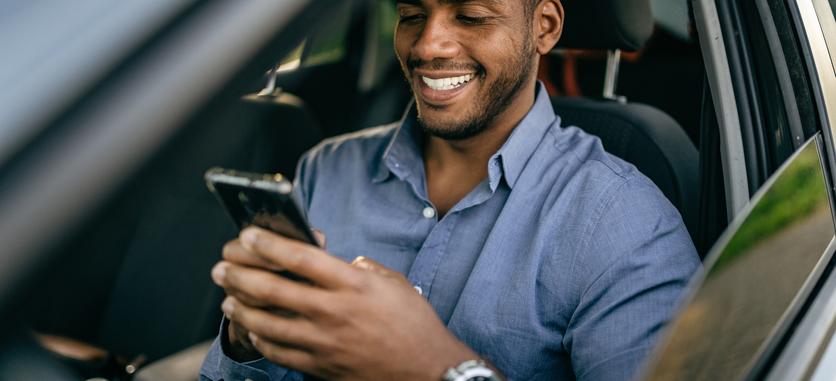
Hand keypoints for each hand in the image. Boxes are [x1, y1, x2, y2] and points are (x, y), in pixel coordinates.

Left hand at [211, 227, 477, 379]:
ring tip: (227, 300)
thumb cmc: (413, 324)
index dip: (268, 244)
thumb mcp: (392, 283)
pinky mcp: (320, 365)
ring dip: (240, 308)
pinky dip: (260, 339)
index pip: (300, 258)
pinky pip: (279, 352)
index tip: (247, 235)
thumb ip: (362, 268)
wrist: (426, 370)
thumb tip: (341, 262)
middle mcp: (333, 311)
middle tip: (221, 268)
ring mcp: (324, 341)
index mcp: (352, 285)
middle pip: (273, 290)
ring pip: (267, 323)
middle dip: (239, 275)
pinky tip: (253, 330)